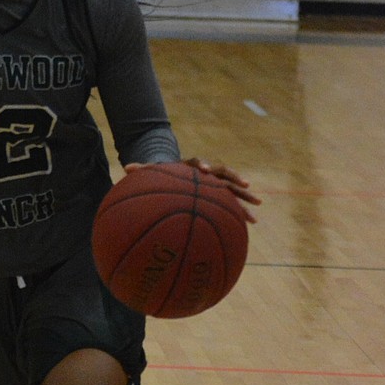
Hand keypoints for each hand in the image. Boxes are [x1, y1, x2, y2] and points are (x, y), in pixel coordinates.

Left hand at [123, 158, 260, 222]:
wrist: (178, 174)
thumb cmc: (165, 176)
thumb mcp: (153, 172)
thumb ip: (142, 170)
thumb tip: (125, 168)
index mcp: (192, 165)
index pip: (199, 162)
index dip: (203, 164)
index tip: (206, 169)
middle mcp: (208, 172)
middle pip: (225, 172)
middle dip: (235, 179)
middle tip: (246, 184)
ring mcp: (216, 182)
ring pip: (234, 187)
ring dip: (246, 195)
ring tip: (259, 204)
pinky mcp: (221, 194)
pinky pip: (234, 202)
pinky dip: (242, 211)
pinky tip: (252, 222)